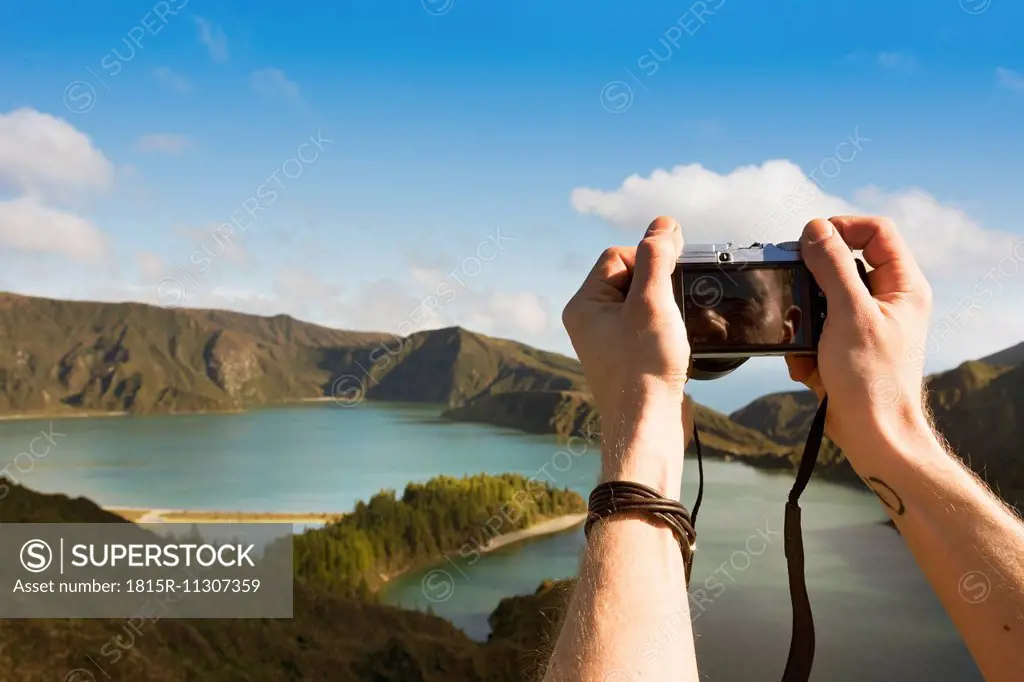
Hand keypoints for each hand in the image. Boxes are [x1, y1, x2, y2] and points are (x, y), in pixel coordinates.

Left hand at [562, 217, 692, 496]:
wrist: (647, 427)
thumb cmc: (643, 369)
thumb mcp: (652, 303)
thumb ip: (657, 258)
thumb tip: (663, 224)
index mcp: (584, 305)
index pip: (617, 256)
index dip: (648, 260)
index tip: (668, 281)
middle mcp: (590, 320)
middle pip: (631, 276)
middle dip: (658, 285)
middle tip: (670, 310)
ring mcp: (609, 340)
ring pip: (644, 302)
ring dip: (665, 307)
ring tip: (671, 331)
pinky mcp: (629, 357)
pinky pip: (649, 325)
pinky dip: (667, 326)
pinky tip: (676, 344)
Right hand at [786, 216, 933, 463]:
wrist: (872, 435)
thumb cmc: (873, 380)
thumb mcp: (849, 314)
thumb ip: (832, 266)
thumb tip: (815, 229)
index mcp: (903, 286)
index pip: (875, 232)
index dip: (841, 228)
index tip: (809, 241)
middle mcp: (888, 301)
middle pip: (843, 264)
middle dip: (812, 283)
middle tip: (797, 295)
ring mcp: (866, 325)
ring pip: (822, 300)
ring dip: (804, 320)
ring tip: (805, 344)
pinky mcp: (846, 347)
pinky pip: (815, 331)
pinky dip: (804, 347)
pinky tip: (808, 367)